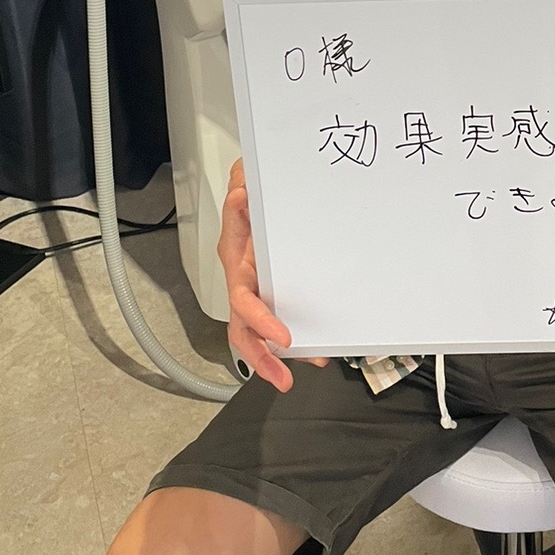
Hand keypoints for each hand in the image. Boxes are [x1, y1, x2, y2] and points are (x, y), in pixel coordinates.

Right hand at [218, 157, 328, 390]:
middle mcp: (243, 278)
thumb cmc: (253, 188)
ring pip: (257, 331)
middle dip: (262, 356)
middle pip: (244, 328)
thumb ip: (243, 186)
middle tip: (283, 375)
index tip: (282, 337)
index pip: (242, 298)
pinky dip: (297, 340)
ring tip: (297, 373)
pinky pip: (280, 320)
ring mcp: (256, 286)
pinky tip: (318, 351)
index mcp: (237, 258)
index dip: (259, 321)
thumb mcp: (247, 179)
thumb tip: (242, 195)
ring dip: (274, 358)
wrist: (255, 185)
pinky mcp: (274, 288)